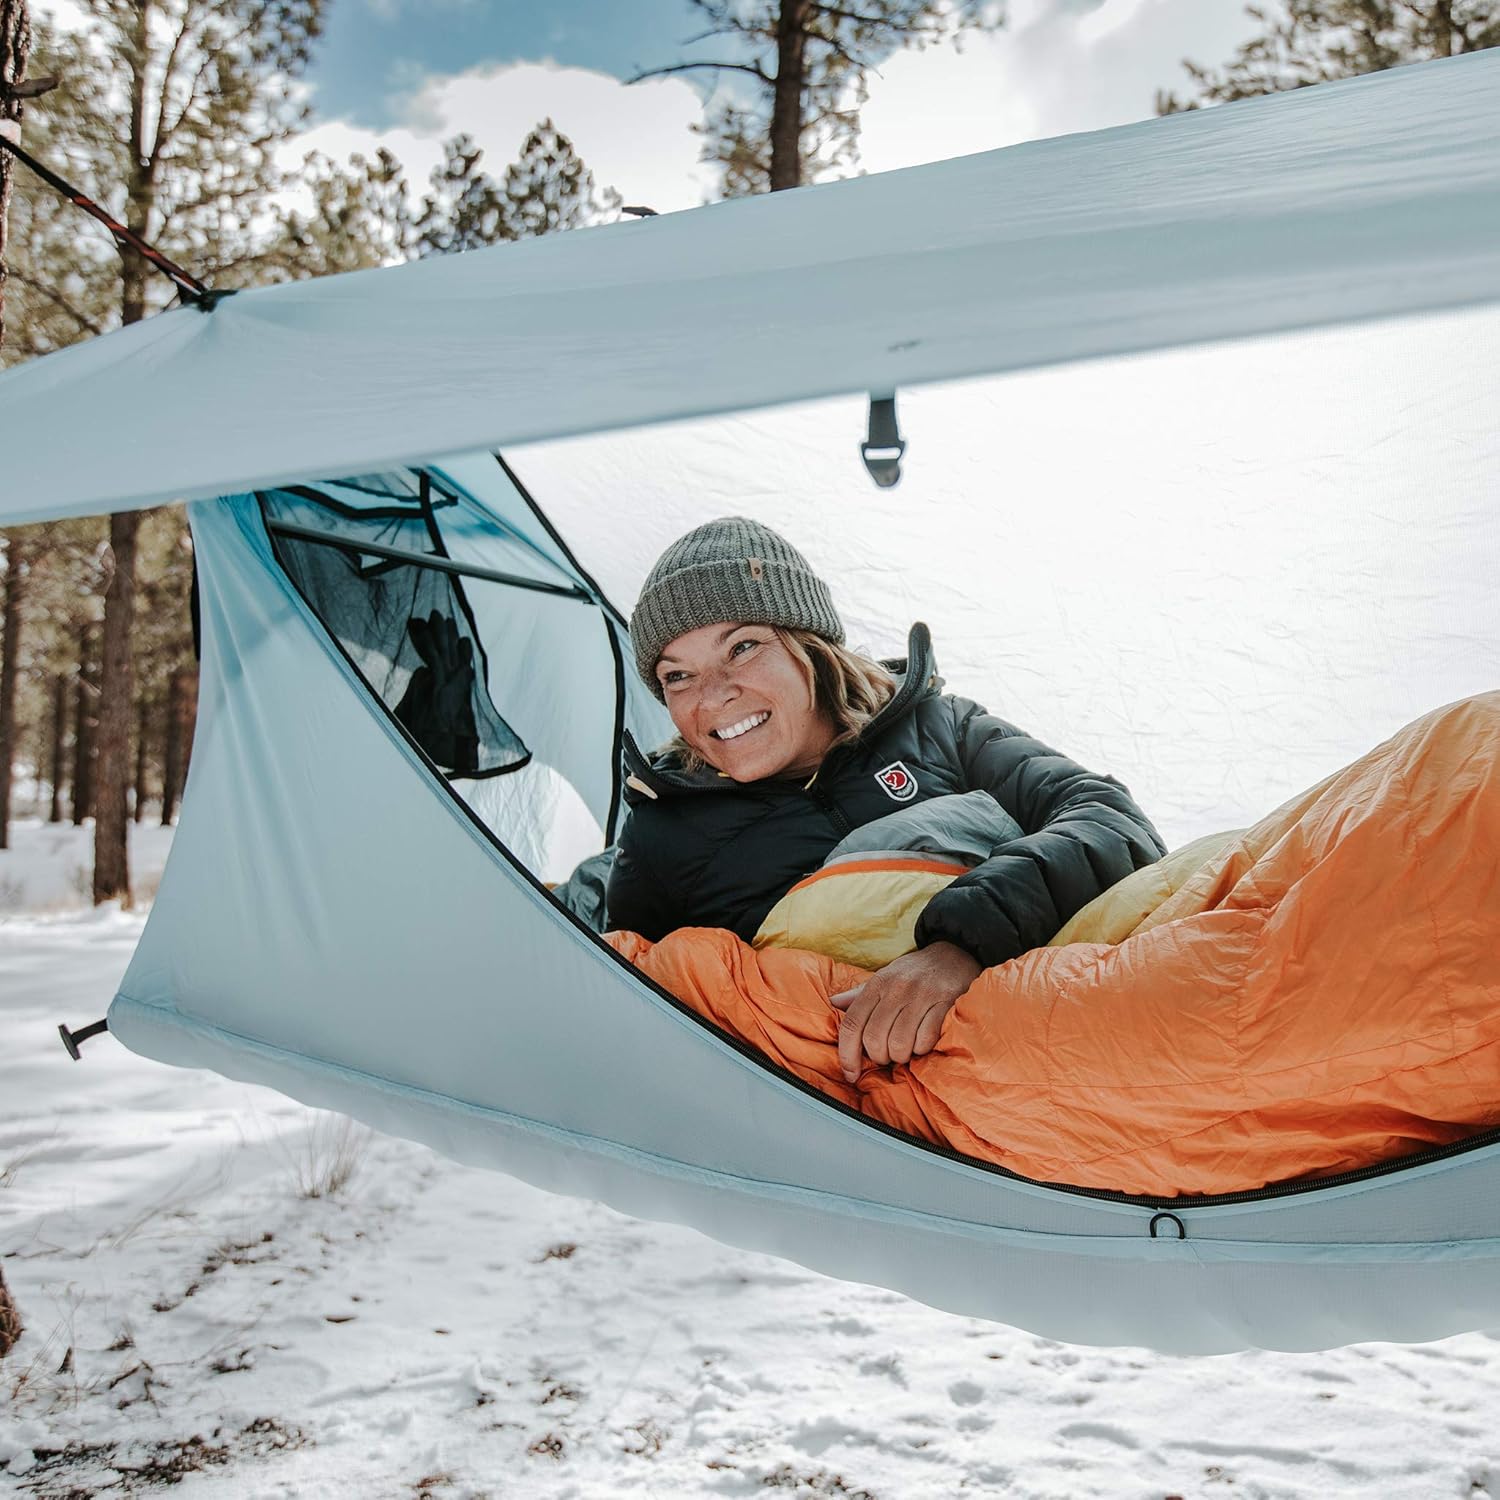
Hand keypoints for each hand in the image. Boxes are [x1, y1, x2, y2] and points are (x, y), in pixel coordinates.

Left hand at [829, 940, 982, 1082]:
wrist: (955, 954)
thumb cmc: (915, 972)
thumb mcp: (884, 977)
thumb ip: (859, 994)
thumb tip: (833, 1003)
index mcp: (878, 984)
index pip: (853, 1024)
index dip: (847, 1054)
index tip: (850, 1073)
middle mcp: (897, 989)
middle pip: (875, 1038)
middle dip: (879, 1057)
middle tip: (887, 1056)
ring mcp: (921, 995)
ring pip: (900, 1043)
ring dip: (901, 1056)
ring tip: (906, 1050)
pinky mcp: (945, 1003)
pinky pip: (926, 1038)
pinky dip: (922, 1049)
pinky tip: (923, 1042)